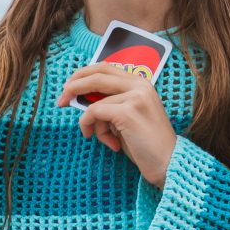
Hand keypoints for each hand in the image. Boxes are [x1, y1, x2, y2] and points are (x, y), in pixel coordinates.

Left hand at [57, 65, 178, 186]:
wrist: (168, 162)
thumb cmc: (146, 143)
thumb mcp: (128, 116)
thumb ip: (111, 103)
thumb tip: (81, 99)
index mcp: (141, 82)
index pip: (105, 67)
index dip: (84, 74)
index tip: (69, 86)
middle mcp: (139, 85)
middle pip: (97, 74)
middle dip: (74, 85)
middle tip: (61, 100)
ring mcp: (134, 97)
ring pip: (94, 103)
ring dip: (93, 124)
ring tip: (106, 139)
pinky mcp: (127, 112)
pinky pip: (94, 114)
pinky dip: (92, 128)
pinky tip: (109, 143)